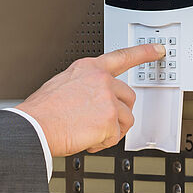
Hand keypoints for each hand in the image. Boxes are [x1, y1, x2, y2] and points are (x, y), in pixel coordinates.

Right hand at [15, 43, 164, 156]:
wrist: (34, 127)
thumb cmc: (42, 111)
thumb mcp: (61, 84)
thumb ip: (84, 86)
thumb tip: (90, 99)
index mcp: (88, 68)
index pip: (122, 56)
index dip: (143, 53)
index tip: (158, 49)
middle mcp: (101, 80)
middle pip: (128, 97)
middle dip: (118, 113)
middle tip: (99, 122)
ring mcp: (107, 98)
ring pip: (126, 119)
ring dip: (111, 130)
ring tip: (89, 132)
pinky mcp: (109, 119)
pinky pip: (116, 137)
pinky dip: (103, 143)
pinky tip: (87, 139)